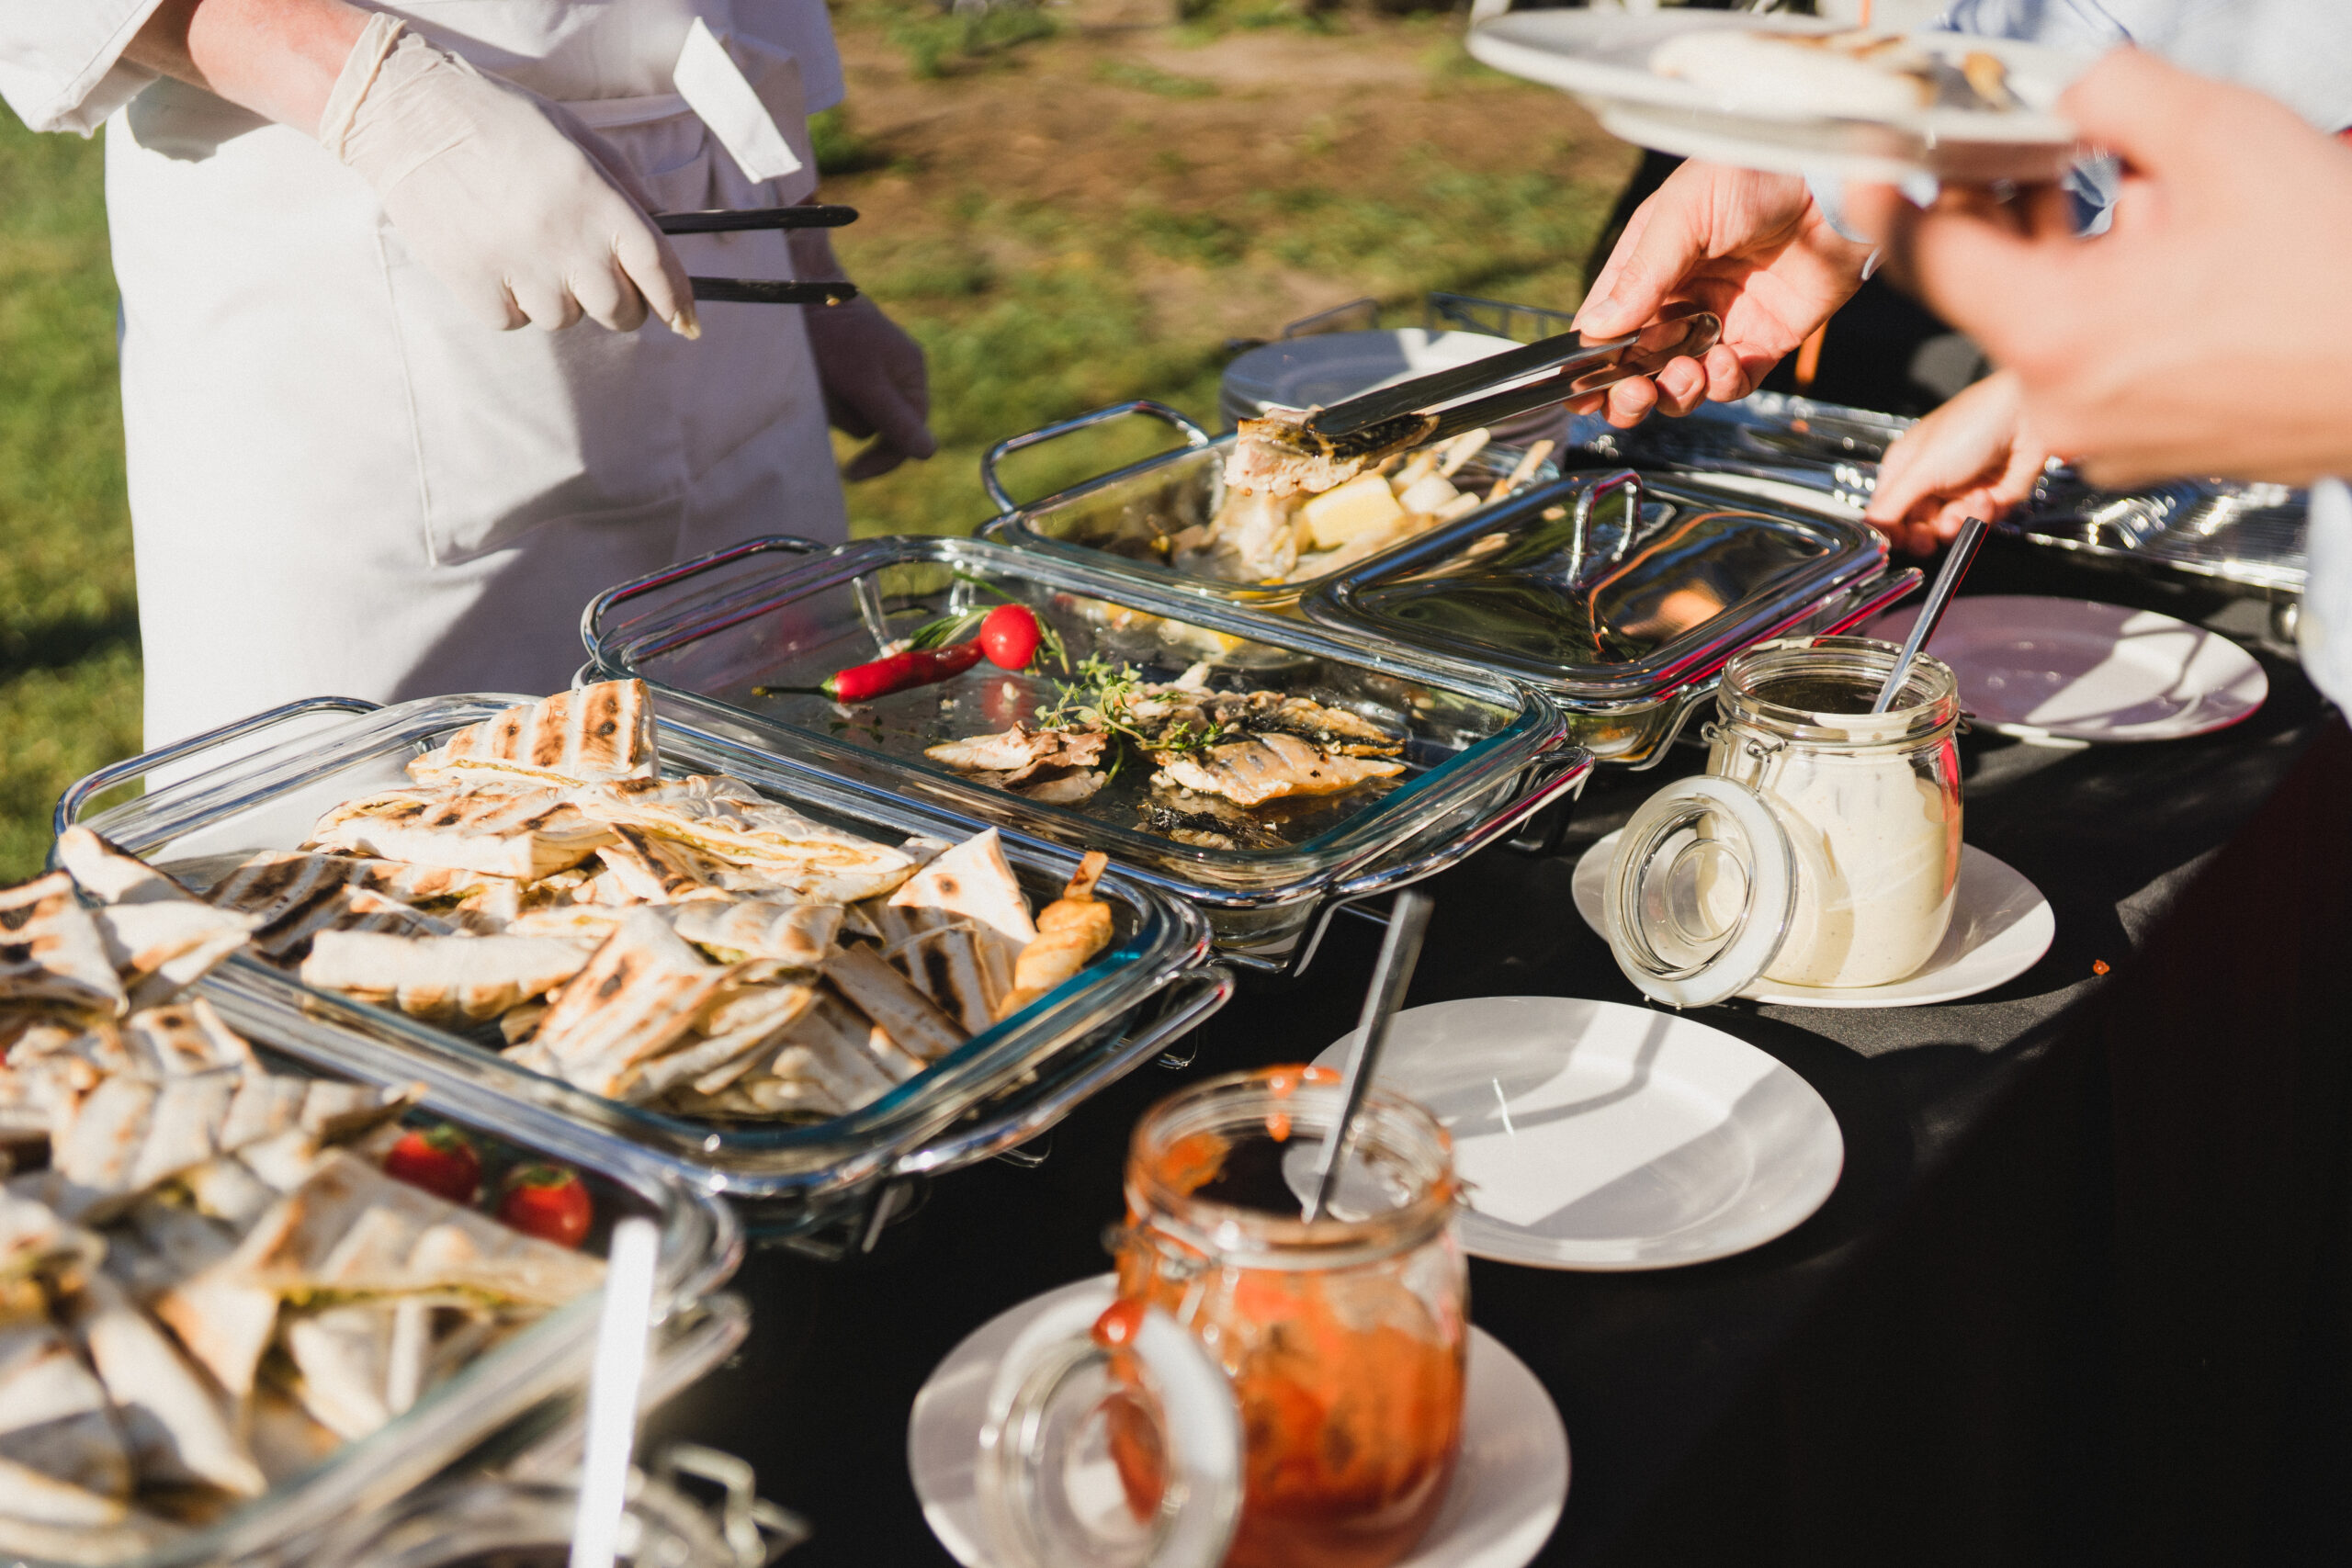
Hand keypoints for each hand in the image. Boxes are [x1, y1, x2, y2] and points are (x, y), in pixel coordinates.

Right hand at [322, 19, 695, 335]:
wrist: (408, 115)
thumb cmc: (496, 120)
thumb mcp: (573, 135)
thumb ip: (622, 182)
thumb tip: (661, 226)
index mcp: (594, 196)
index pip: (656, 265)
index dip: (677, 300)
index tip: (687, 321)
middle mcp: (563, 237)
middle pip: (618, 309)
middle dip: (621, 305)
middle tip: (599, 284)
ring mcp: (518, 265)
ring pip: (564, 319)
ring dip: (558, 299)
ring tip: (528, 250)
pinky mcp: (474, 286)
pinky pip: (514, 321)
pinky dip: (511, 304)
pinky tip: (495, 260)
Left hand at [804, 296, 936, 480]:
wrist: (796, 288)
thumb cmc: (832, 333)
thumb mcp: (864, 383)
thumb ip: (895, 419)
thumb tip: (929, 453)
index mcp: (911, 374)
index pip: (908, 435)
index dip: (882, 459)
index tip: (851, 473)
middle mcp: (895, 375)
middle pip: (877, 427)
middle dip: (849, 417)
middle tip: (828, 392)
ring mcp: (868, 371)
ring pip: (852, 415)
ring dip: (831, 404)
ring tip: (818, 372)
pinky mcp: (843, 368)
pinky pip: (836, 399)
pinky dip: (822, 392)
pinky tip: (813, 370)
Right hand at [1573, 161, 1877, 427]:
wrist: (1833, 180)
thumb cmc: (1755, 175)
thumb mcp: (1683, 213)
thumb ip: (1640, 274)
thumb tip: (1594, 329)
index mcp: (1651, 267)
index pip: (1607, 326)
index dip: (1591, 362)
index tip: (1580, 390)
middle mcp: (1682, 300)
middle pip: (1639, 368)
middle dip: (1628, 392)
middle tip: (1632, 392)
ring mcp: (1724, 322)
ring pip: (1683, 384)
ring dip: (1675, 391)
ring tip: (1685, 372)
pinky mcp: (1768, 339)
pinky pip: (1735, 382)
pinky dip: (1723, 383)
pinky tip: (1725, 360)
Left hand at [1851, 48, 2351, 487]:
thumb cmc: (2343, 283)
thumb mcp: (2226, 140)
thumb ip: (2120, 94)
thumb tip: (2070, 84)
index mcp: (2056, 332)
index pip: (1924, 256)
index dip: (1887, 196)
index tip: (1867, 162)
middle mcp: (2061, 400)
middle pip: (1988, 286)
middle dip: (2009, 207)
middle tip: (2022, 146)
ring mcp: (2099, 433)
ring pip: (2049, 319)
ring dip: (2075, 250)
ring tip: (2145, 194)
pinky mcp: (2140, 445)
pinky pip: (2095, 359)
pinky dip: (2114, 302)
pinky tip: (2174, 255)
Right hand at [1865, 370, 2049, 554]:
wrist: (2027, 416)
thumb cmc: (1971, 424)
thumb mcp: (1920, 469)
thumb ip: (1890, 507)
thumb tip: (1870, 531)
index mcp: (1908, 468)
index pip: (1890, 512)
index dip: (1893, 531)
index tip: (1898, 542)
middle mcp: (1934, 479)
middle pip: (1920, 526)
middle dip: (1927, 534)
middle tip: (1928, 539)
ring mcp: (1964, 488)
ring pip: (1954, 527)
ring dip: (1962, 521)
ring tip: (1969, 505)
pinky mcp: (1994, 495)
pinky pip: (1984, 521)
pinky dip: (1987, 513)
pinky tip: (1989, 495)